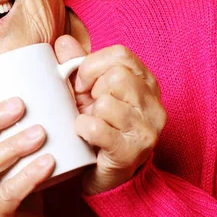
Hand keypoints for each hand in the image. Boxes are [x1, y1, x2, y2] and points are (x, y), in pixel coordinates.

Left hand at [55, 35, 166, 194]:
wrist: (107, 175)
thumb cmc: (99, 127)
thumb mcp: (88, 92)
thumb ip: (77, 65)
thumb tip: (63, 40)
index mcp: (145, 81)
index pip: (121, 55)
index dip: (93, 65)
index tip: (81, 82)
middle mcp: (153, 103)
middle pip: (116, 77)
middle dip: (91, 91)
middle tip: (86, 106)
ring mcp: (147, 128)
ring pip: (107, 103)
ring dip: (88, 113)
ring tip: (90, 123)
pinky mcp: (133, 151)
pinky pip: (99, 128)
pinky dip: (84, 129)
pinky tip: (85, 136)